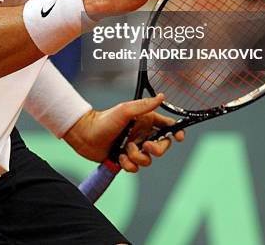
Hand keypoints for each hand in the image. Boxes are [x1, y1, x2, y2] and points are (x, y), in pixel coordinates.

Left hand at [63, 94, 183, 172]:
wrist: (85, 135)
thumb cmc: (104, 120)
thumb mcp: (126, 110)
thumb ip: (145, 106)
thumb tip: (163, 97)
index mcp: (145, 121)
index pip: (166, 126)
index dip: (176, 132)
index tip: (180, 138)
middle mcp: (142, 134)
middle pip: (161, 146)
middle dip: (157, 149)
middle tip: (146, 146)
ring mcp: (134, 147)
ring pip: (148, 159)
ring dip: (137, 157)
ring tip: (125, 150)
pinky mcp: (126, 158)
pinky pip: (135, 167)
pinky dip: (129, 165)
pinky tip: (120, 158)